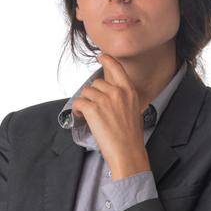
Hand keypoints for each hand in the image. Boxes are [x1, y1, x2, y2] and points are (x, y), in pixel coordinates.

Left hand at [70, 51, 150, 178]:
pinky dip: (77, 109)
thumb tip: (110, 96)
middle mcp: (117, 92)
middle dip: (92, 94)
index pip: (116, 67)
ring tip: (87, 114)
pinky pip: (78, 102)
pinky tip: (81, 116)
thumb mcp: (134, 111)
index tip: (100, 57)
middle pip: (97, 83)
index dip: (106, 60)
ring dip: (84, 102)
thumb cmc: (131, 138)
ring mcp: (104, 100)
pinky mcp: (93, 109)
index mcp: (129, 91)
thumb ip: (123, 99)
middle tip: (93, 107)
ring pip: (86, 92)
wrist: (128, 153)